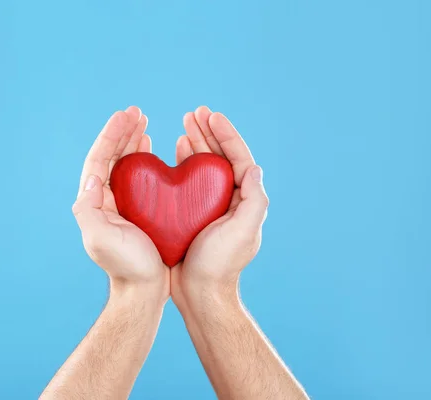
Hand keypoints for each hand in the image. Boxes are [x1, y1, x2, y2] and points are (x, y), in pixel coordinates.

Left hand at [72, 107, 168, 298]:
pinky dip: (142, 158)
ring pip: (123, 163)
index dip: (111, 136)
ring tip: (143, 123)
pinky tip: (151, 149)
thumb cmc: (126, 266)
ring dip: (132, 141)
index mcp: (94, 202)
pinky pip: (138, 177)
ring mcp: (121, 203)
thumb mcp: (101, 240)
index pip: (98, 159)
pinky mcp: (137, 209)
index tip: (126, 117)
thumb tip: (91, 177)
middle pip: (110, 156)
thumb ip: (89, 209)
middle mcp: (104, 199)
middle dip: (122, 132)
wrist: (143, 290)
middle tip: (137, 113)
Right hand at [171, 106, 268, 299]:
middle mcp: (229, 198)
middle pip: (220, 156)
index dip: (226, 134)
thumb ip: (254, 200)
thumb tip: (254, 167)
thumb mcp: (242, 232)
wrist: (198, 292)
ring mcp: (210, 204)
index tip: (211, 115)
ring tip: (183, 125)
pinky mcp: (192, 210)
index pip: (238, 158)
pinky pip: (189, 179)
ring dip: (196, 142)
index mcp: (244, 199)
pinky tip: (176, 149)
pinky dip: (184, 161)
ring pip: (204, 165)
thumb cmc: (219, 265)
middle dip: (208, 132)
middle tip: (194, 113)